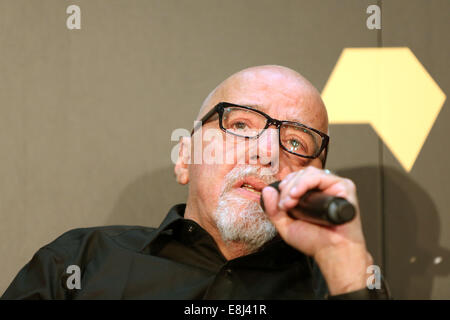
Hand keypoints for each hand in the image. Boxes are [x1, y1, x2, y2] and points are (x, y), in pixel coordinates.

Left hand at [262, 166, 372, 294]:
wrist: (332, 252)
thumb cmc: (315, 241)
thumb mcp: (286, 225)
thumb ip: (273, 209)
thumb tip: (267, 190)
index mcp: (313, 194)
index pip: (296, 178)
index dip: (286, 185)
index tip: (281, 203)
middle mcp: (324, 188)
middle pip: (301, 174)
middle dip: (287, 187)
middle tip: (284, 205)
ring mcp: (334, 186)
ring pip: (309, 173)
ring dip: (294, 186)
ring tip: (290, 202)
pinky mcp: (344, 187)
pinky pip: (321, 177)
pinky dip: (305, 183)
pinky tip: (297, 195)